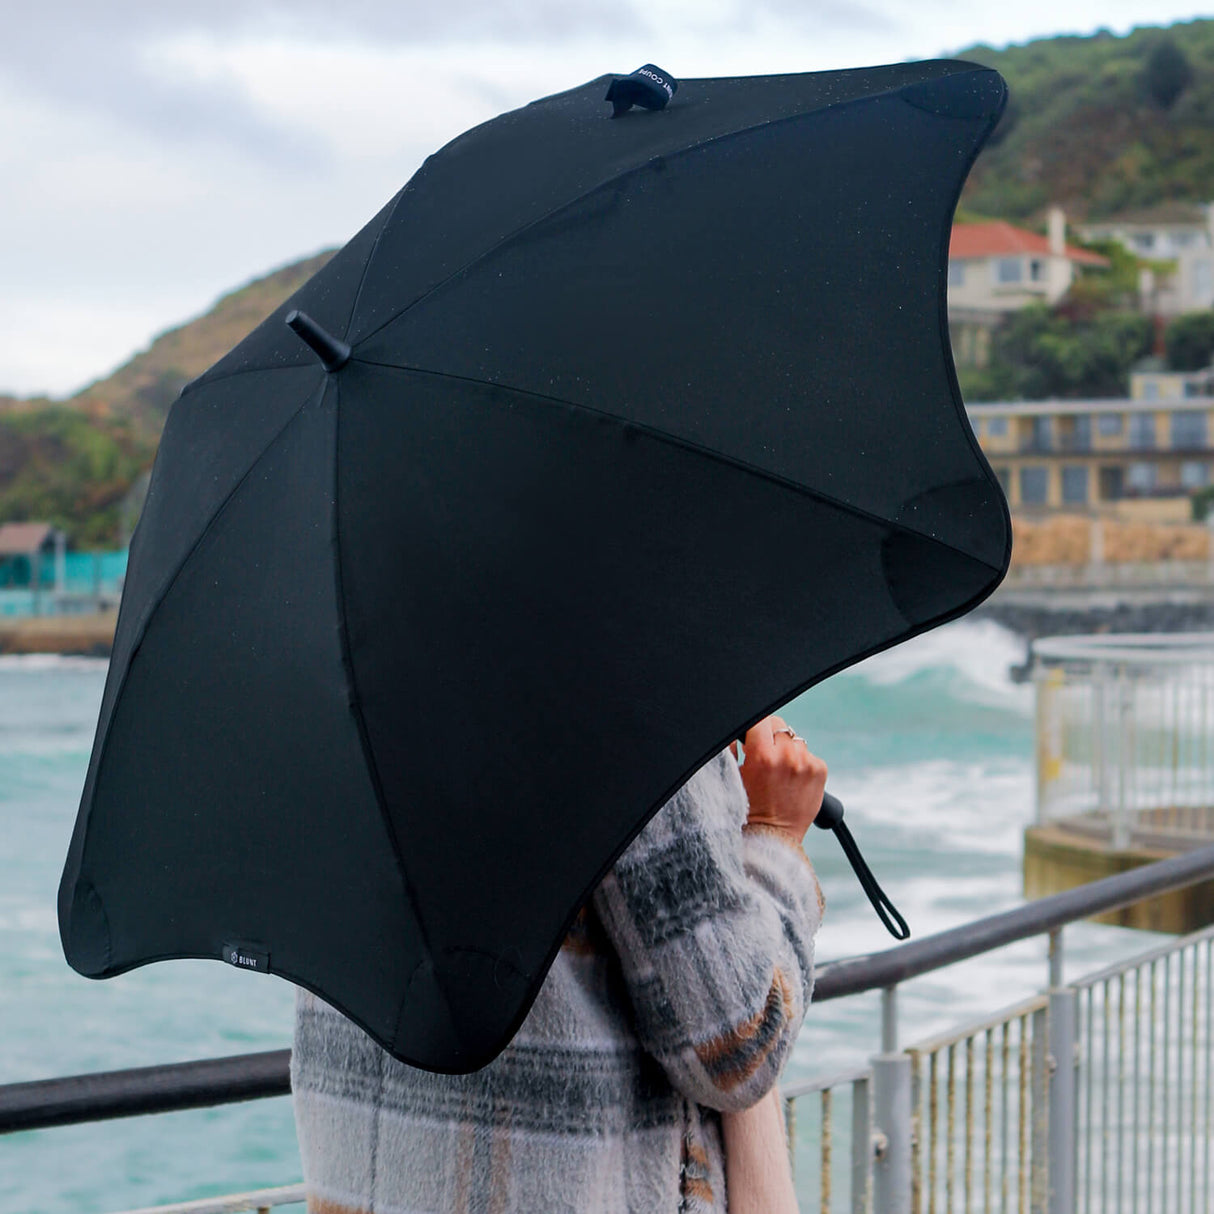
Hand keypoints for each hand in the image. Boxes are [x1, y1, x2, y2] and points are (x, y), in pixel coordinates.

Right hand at [732, 715, 826, 843]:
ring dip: (786, 749)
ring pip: (794, 739)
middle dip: (769, 737)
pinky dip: (801, 762)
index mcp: (763, 755)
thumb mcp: (733, 776)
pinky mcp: (820, 770)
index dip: (752, 727)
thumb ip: (733, 748)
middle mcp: (788, 756)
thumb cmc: (748, 809)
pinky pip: (809, 754)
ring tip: (779, 771)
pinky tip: (792, 779)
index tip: (750, 737)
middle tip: (764, 757)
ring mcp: (807, 763)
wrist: (772, 837)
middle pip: (778, 724)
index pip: (759, 719)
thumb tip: (738, 730)